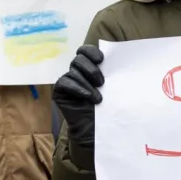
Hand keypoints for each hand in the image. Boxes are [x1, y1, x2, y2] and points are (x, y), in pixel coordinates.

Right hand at [52, 45, 103, 168]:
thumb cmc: (106, 108)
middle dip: (91, 69)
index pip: (85, 51)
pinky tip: (87, 96)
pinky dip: (77, 88)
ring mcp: (67, 80)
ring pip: (74, 71)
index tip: (102, 59)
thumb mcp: (111, 88)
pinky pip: (64, 82)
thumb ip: (111, 73)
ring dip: (87, 83)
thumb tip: (121, 59)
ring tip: (98, 97)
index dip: (91, 51)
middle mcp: (77, 71)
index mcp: (89, 66)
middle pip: (79, 58)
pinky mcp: (59, 90)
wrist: (95, 129)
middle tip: (102, 82)